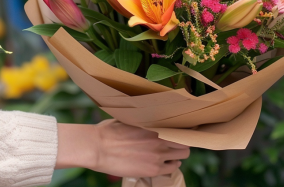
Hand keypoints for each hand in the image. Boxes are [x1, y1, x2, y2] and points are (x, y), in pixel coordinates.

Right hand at [55, 119, 189, 177]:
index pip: (180, 125)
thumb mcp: (128, 119)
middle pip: (185, 141)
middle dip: (182, 142)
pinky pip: (172, 168)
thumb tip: (143, 114)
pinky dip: (171, 166)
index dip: (181, 129)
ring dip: (177, 154)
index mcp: (155, 123)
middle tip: (175, 143)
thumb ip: (142, 119)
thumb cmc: (109, 131)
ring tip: (170, 154)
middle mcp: (161, 137)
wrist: (98, 148)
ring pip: (183, 155)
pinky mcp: (153, 169)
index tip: (180, 130)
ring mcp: (158, 154)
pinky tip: (165, 163)